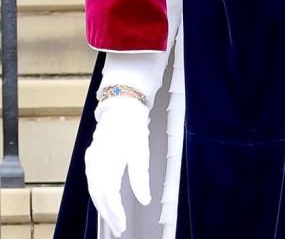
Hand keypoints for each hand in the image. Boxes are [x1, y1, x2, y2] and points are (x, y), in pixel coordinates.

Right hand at [85, 96, 150, 236]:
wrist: (122, 105)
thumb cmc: (132, 126)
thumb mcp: (141, 151)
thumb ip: (140, 178)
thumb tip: (145, 199)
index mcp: (107, 161)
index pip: (108, 195)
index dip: (115, 213)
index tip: (122, 225)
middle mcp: (95, 162)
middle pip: (98, 195)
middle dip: (108, 214)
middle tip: (118, 228)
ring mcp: (91, 159)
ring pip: (93, 189)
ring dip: (102, 206)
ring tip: (113, 219)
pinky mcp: (92, 156)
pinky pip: (92, 181)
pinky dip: (98, 194)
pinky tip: (105, 200)